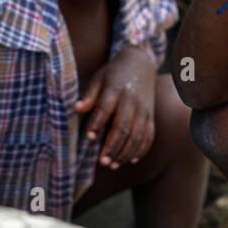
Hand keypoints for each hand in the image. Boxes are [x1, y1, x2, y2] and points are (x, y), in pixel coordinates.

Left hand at [74, 45, 156, 168]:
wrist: (141, 63)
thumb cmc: (114, 73)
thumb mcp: (99, 78)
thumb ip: (90, 95)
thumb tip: (77, 109)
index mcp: (116, 89)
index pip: (106, 108)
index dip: (98, 123)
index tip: (89, 138)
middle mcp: (132, 100)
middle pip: (124, 126)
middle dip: (113, 146)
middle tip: (102, 162)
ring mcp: (144, 109)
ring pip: (137, 134)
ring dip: (126, 152)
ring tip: (113, 164)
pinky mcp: (150, 115)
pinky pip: (149, 135)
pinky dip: (142, 149)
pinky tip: (132, 159)